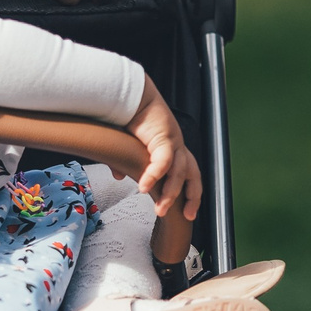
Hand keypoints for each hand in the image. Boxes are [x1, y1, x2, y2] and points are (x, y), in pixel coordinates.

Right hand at [125, 77, 201, 222]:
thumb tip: (117, 175)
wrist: (130, 95)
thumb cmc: (130, 117)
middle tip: (185, 215)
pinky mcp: (163, 137)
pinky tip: (143, 187)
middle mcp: (177, 146)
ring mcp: (173, 142)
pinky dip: (154, 175)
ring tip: (159, 209)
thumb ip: (125, 162)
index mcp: (172, 148)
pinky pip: (163, 161)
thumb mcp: (127, 147)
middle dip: (191, 197)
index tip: (186, 212)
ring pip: (179, 172)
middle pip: (193, 175)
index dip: (189, 193)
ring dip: (171, 193)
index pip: (188, 174)